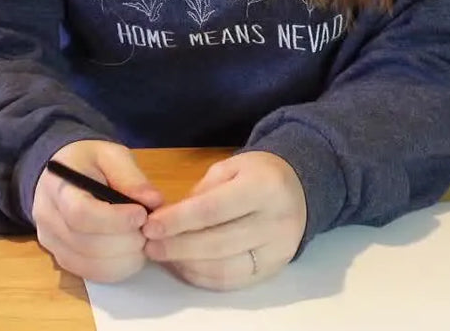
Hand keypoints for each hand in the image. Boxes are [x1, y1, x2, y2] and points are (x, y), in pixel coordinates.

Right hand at [32, 141, 163, 283]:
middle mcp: (47, 218)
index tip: (142, 215)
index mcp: (57, 186)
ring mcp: (51, 242)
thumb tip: (154, 202)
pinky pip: (89, 273)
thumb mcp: (110, 154)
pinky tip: (131, 254)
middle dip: (126, 241)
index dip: (115, 220)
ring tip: (143, 241)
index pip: (80, 214)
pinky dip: (116, 269)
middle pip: (87, 244)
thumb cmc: (88, 162)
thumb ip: (131, 176)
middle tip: (149, 230)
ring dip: (124, 259)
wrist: (60, 176)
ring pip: (89, 264)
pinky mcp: (61, 258)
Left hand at [142, 151, 306, 290]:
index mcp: (264, 187)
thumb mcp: (230, 168)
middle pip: (218, 242)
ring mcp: (278, 250)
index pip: (213, 209)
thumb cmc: (258, 175)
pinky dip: (203, 276)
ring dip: (186, 264)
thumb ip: (201, 193)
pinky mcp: (273, 270)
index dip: (178, 221)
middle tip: (149, 245)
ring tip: (163, 255)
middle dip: (177, 246)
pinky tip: (185, 265)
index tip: (150, 226)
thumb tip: (167, 220)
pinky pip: (232, 281)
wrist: (300, 189)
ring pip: (224, 267)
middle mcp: (276, 221)